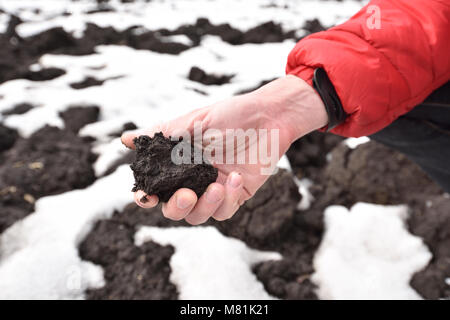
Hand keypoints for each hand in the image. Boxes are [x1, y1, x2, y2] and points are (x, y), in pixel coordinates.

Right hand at [121, 75, 327, 224]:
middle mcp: (193, 180)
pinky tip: (233, 177)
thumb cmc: (231, 115)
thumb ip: (162, 134)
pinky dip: (227, 198)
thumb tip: (125, 139)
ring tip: (215, 186)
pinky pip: (225, 211)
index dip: (146, 196)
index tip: (146, 196)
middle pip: (175, 209)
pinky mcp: (235, 195)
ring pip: (199, 216)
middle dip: (176, 207)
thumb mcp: (194, 122)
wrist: (268, 116)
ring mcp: (214, 189)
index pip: (155, 187)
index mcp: (178, 164)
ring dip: (204, 206)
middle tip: (185, 195)